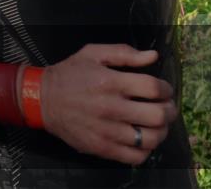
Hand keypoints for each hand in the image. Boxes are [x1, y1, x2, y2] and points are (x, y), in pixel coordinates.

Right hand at [40, 44, 176, 165]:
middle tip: (166, 108)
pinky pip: (136, 156)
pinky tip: (141, 139)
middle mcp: (111, 107)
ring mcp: (107, 130)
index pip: (154, 88)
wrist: (41, 99)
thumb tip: (153, 56)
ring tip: (155, 124)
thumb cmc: (69, 74)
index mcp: (110, 81)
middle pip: (158, 115)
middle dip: (169, 111)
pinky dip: (146, 149)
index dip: (166, 89)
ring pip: (151, 138)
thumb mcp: (92, 54)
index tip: (164, 90)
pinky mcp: (101, 147)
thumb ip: (123, 53)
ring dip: (160, 131)